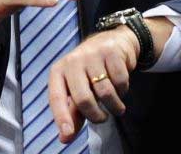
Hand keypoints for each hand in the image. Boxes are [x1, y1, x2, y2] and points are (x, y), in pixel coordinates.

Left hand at [49, 25, 138, 141]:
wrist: (112, 42)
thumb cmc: (90, 71)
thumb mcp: (77, 89)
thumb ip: (72, 113)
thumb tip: (64, 138)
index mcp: (59, 71)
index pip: (57, 96)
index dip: (61, 117)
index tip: (67, 134)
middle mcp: (73, 61)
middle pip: (83, 98)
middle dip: (96, 116)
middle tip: (102, 117)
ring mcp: (92, 54)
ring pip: (105, 93)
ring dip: (114, 106)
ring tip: (115, 105)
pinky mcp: (111, 52)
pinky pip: (120, 82)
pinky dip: (123, 90)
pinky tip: (120, 85)